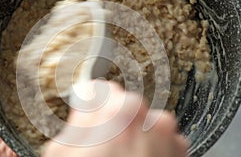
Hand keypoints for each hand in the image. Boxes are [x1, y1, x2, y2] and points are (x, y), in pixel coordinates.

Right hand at [43, 80, 188, 156]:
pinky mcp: (179, 152)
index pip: (97, 90)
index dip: (87, 103)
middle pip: (121, 107)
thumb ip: (75, 123)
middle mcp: (148, 117)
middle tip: (99, 145)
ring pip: (142, 122)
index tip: (85, 110)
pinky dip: (148, 148)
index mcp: (117, 111)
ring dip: (131, 135)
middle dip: (109, 121)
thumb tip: (83, 109)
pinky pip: (159, 139)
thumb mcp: (61, 153)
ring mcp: (168, 136)